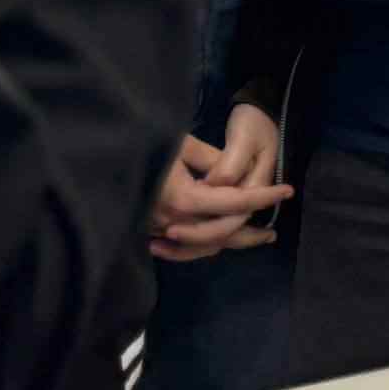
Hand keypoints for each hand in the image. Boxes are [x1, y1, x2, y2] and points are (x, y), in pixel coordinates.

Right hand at [146, 117, 291, 261]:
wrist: (100, 157)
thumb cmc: (142, 142)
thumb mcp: (183, 143)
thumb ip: (213, 161)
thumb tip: (234, 177)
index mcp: (182, 197)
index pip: (233, 203)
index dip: (263, 197)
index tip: (287, 190)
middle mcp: (171, 220)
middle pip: (220, 234)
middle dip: (248, 233)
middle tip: (272, 232)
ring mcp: (156, 230)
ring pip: (201, 246)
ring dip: (229, 244)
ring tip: (252, 240)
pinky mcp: (148, 232)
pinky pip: (182, 247)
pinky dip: (202, 246)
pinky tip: (217, 242)